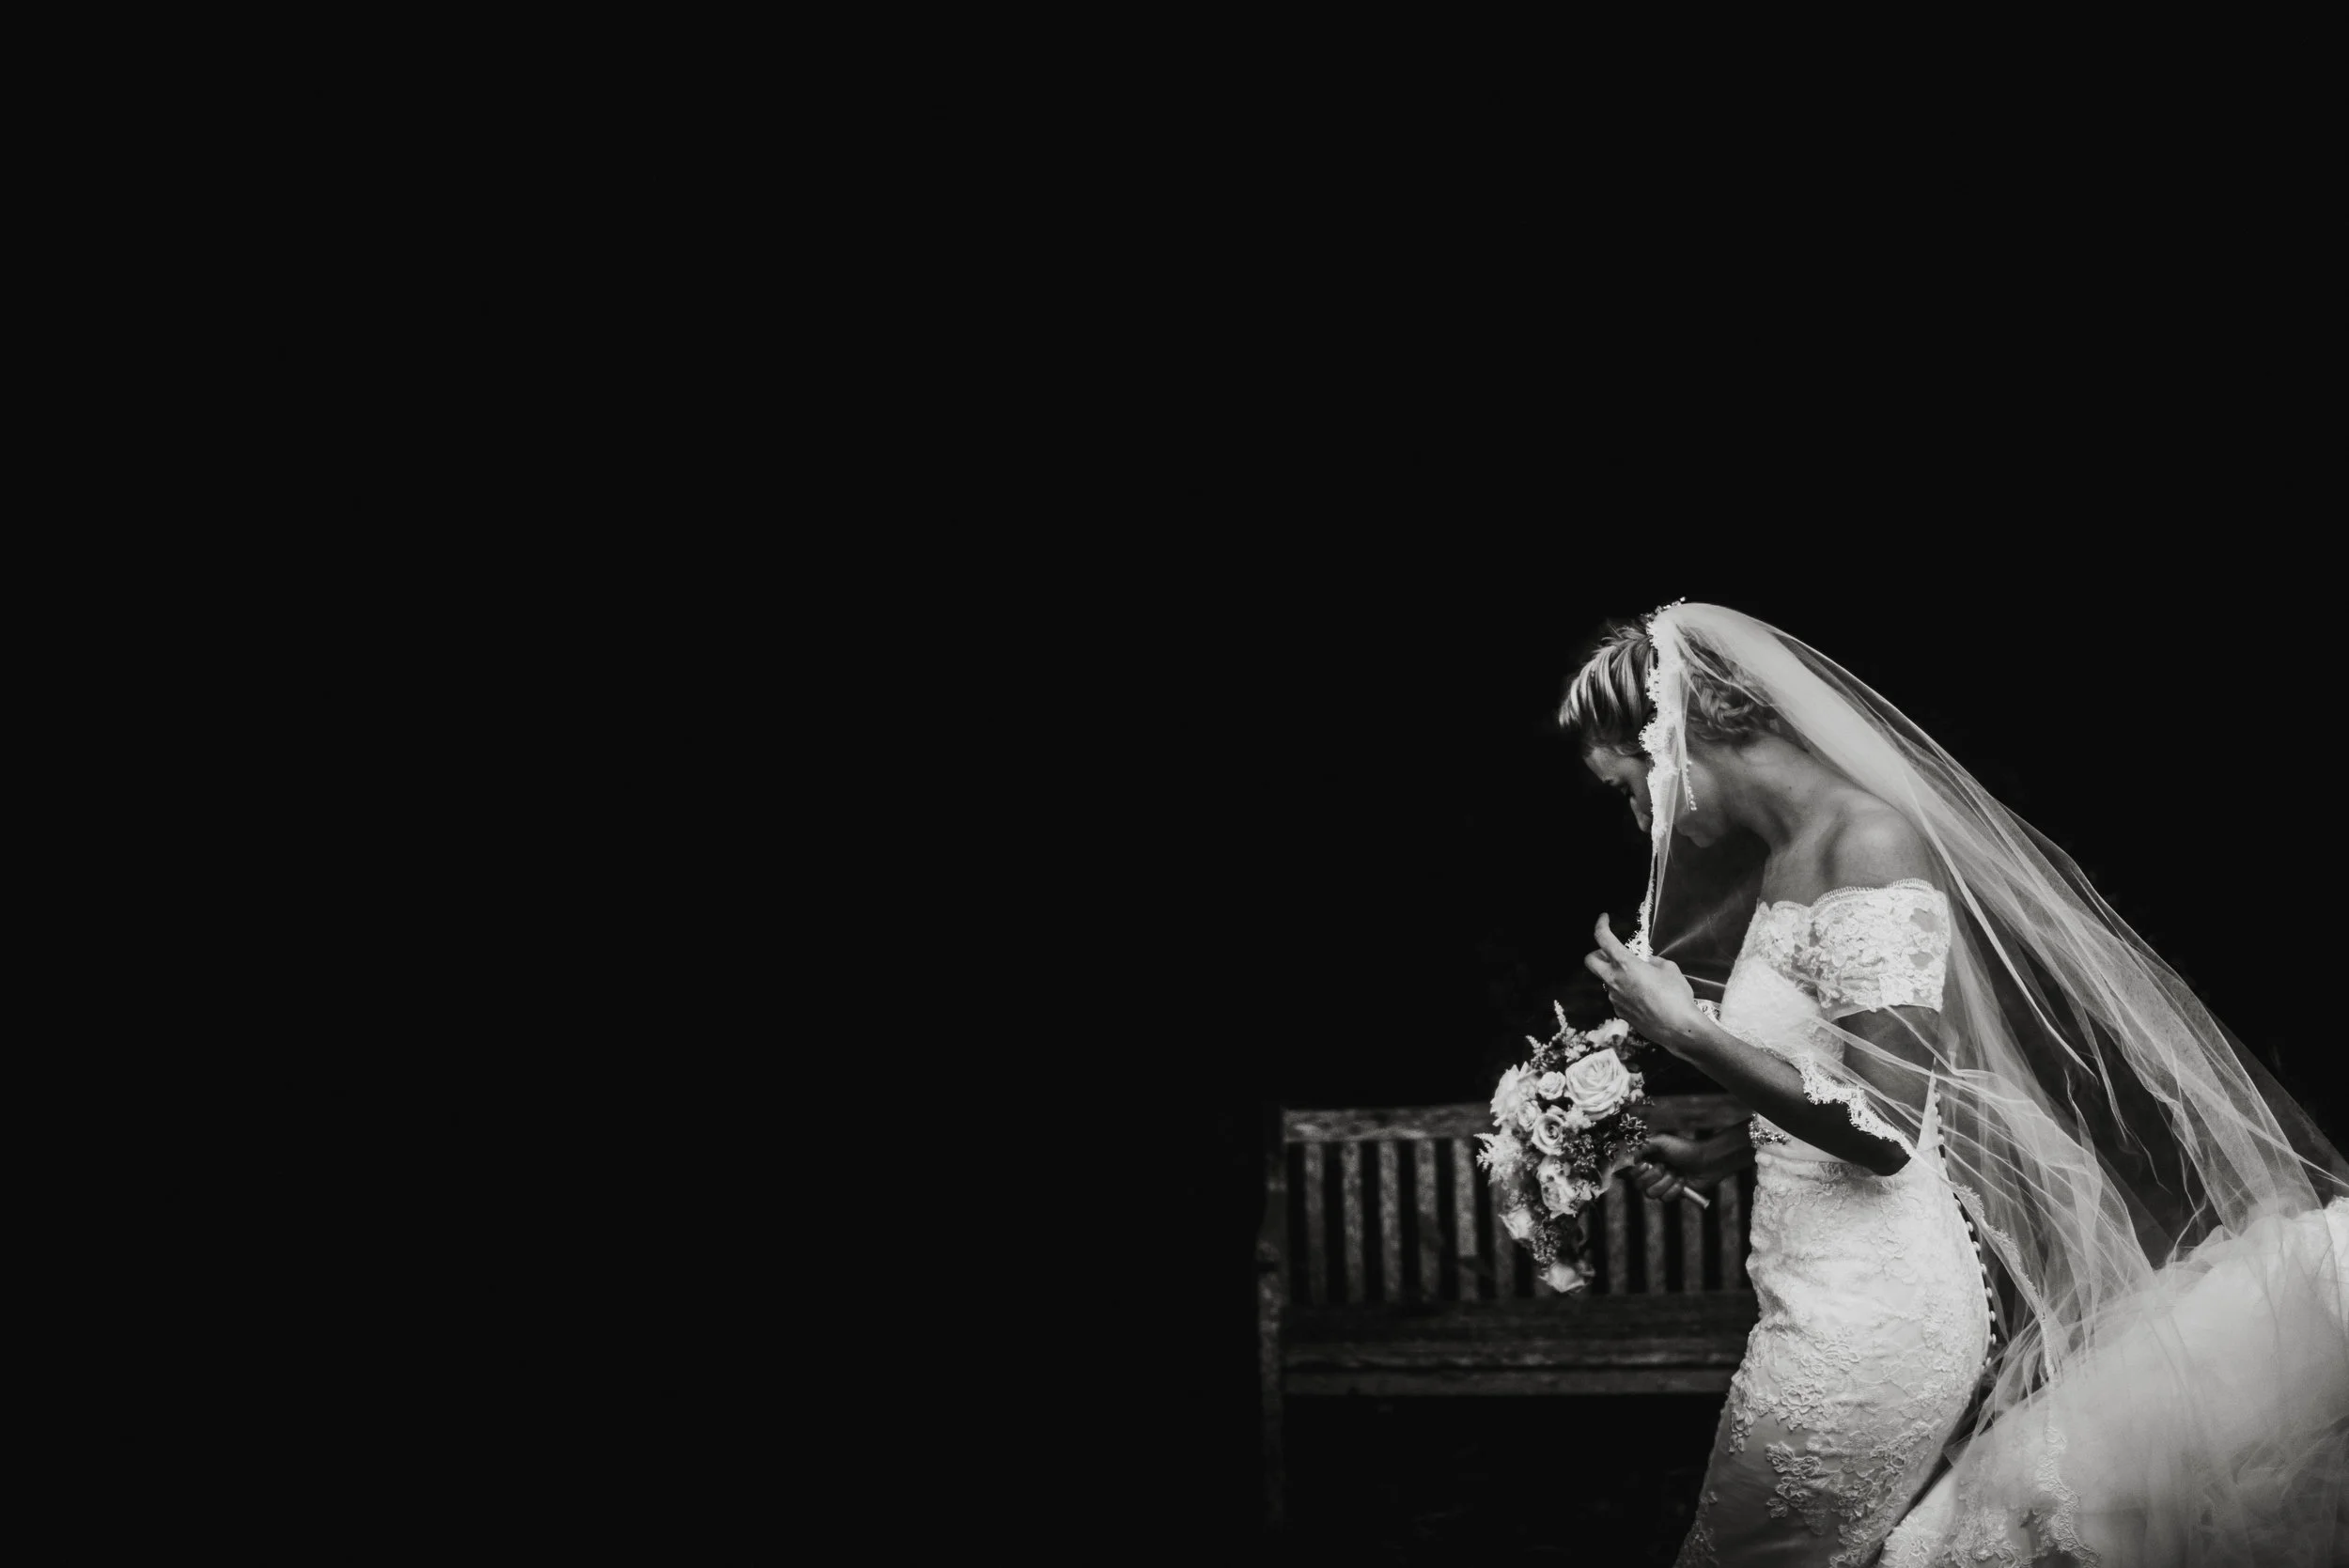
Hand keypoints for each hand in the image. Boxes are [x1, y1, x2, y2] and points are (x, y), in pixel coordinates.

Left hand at [1583, 914, 1704, 1053]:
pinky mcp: (1620, 1013)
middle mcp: (1614, 981)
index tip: (1604, 919)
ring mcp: (1614, 999)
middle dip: (1597, 953)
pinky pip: (1618, 996)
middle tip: (1612, 952)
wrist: (1678, 1028)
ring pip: (1607, 980)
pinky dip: (1625, 992)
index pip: (1603, 939)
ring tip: (1640, 980)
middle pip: (1590, 961)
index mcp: (1625, 965)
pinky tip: (1643, 997)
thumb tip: (1646, 963)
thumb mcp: (1669, 968)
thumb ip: (1653, 961)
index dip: (1601, 925)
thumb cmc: (1676, 995)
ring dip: (1617, 975)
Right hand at [1629, 1135, 1711, 1202]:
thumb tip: (1631, 1159)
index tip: (1645, 1164)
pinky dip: (1675, 1189)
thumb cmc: (1685, 1148)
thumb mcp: (1662, 1141)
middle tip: (1665, 1166)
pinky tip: (1683, 1181)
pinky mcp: (1672, 1195)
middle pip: (1638, 1185)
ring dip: (1665, 1182)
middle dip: (1653, 1176)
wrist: (1706, 1161)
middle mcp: (1652, 1175)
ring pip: (1651, 1194)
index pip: (1631, 1173)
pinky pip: (1665, 1198)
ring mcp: (1662, 1186)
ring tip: (1676, 1173)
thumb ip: (1643, 1146)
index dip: (1636, 1172)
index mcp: (1647, 1161)